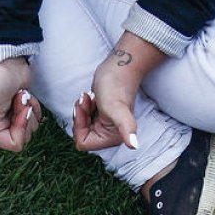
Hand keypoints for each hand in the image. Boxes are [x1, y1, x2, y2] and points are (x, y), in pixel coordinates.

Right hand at [0, 57, 40, 151]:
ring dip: (29, 108)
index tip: (17, 108)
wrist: (7, 61)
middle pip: (26, 136)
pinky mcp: (19, 112)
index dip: (21, 126)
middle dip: (25, 116)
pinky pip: (35, 118)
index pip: (16, 144)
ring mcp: (10, 121)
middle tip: (17, 99)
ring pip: (32, 127)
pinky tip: (23, 96)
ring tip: (18, 95)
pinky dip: (33, 106)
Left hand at [73, 32, 166, 151]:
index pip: (83, 143)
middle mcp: (110, 135)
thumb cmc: (117, 86)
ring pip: (80, 126)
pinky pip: (83, 118)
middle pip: (80, 134)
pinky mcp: (100, 117)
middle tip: (87, 100)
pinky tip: (90, 96)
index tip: (85, 108)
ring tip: (90, 97)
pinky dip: (83, 106)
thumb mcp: (117, 108)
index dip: (79, 125)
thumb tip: (135, 146)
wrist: (119, 67)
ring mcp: (105, 126)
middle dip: (80, 116)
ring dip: (81, 109)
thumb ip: (127, 127)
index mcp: (113, 139)